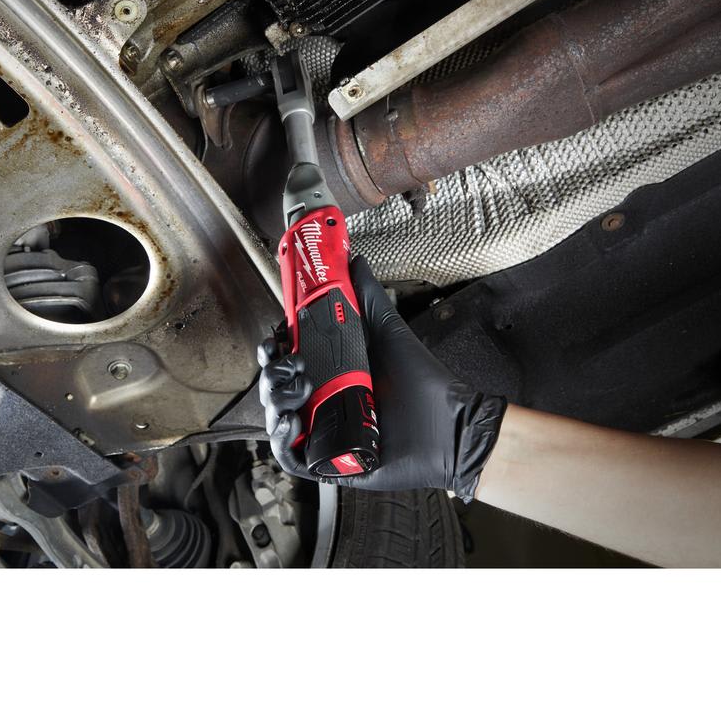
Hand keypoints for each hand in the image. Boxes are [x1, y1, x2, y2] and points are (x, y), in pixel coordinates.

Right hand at [258, 257, 506, 498]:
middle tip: (293, 363)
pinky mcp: (328, 461)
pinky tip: (293, 422)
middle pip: (274, 386)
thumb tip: (354, 260)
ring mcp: (323, 430)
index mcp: (332, 371)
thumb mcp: (388, 332)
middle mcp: (323, 400)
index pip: (285, 357)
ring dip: (276, 400)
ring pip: (275, 418)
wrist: (448, 427)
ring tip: (300, 390)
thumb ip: (368, 296)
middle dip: (272, 373)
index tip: (277, 335)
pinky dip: (281, 440)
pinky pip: (289, 456)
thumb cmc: (423, 385)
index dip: (274, 347)